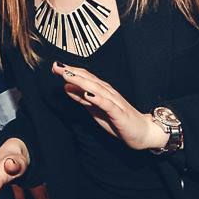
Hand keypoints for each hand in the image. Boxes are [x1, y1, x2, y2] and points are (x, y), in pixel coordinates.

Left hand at [53, 62, 168, 150]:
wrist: (143, 132)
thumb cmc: (118, 120)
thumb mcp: (95, 109)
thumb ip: (81, 98)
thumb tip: (66, 87)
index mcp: (102, 91)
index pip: (85, 77)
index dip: (71, 71)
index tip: (56, 66)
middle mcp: (108, 93)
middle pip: (89, 80)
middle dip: (72, 72)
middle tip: (56, 66)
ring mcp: (115, 102)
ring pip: (97, 89)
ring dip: (81, 81)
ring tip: (67, 75)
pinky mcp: (120, 114)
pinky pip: (108, 105)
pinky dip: (98, 98)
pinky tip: (88, 94)